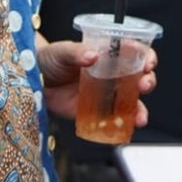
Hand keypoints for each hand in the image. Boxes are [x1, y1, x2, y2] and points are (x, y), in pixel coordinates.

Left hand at [37, 40, 157, 122]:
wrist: (32, 81)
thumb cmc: (49, 59)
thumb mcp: (62, 51)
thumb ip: (77, 52)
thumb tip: (93, 56)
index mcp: (109, 54)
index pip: (135, 52)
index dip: (146, 56)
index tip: (148, 62)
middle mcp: (112, 74)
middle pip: (139, 78)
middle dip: (147, 81)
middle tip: (143, 84)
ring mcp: (106, 95)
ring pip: (131, 102)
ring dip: (140, 109)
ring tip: (140, 117)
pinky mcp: (96, 113)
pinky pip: (114, 121)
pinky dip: (122, 126)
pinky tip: (124, 129)